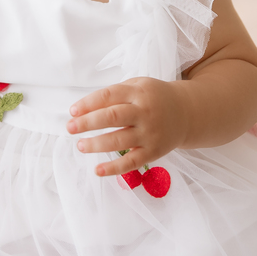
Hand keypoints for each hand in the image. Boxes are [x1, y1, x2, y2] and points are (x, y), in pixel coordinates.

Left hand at [67, 77, 188, 176]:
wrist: (187, 113)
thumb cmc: (154, 98)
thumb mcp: (139, 85)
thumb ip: (115, 93)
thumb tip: (84, 108)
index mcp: (139, 92)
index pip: (109, 96)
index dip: (88, 103)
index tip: (72, 111)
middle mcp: (145, 112)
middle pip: (112, 117)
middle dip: (87, 123)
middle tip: (70, 128)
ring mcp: (150, 133)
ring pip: (119, 141)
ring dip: (96, 144)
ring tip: (80, 145)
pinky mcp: (154, 152)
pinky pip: (131, 162)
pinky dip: (113, 168)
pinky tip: (97, 170)